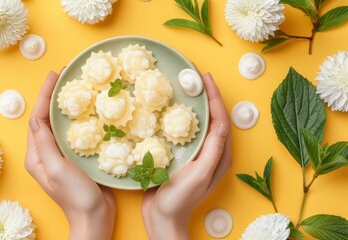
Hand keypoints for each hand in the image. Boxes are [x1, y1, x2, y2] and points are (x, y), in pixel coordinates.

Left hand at [25, 71, 114, 239]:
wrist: (95, 218)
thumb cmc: (76, 197)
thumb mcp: (57, 169)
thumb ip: (46, 144)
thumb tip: (37, 118)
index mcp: (37, 155)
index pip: (37, 118)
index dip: (44, 95)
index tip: (54, 75)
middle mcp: (46, 153)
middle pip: (47, 118)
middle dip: (54, 96)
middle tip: (66, 76)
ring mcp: (61, 155)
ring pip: (61, 124)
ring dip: (66, 105)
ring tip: (76, 87)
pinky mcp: (76, 158)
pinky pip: (74, 133)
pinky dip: (79, 118)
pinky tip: (89, 110)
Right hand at [141, 73, 231, 239]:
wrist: (162, 218)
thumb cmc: (180, 200)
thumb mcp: (199, 174)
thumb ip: (212, 150)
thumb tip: (220, 122)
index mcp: (219, 155)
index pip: (220, 119)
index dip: (214, 96)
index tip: (204, 77)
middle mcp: (211, 152)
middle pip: (211, 117)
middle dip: (205, 95)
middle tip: (193, 76)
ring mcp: (196, 153)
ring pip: (197, 122)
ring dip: (193, 103)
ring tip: (183, 86)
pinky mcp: (182, 155)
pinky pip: (184, 131)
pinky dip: (179, 117)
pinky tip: (169, 109)